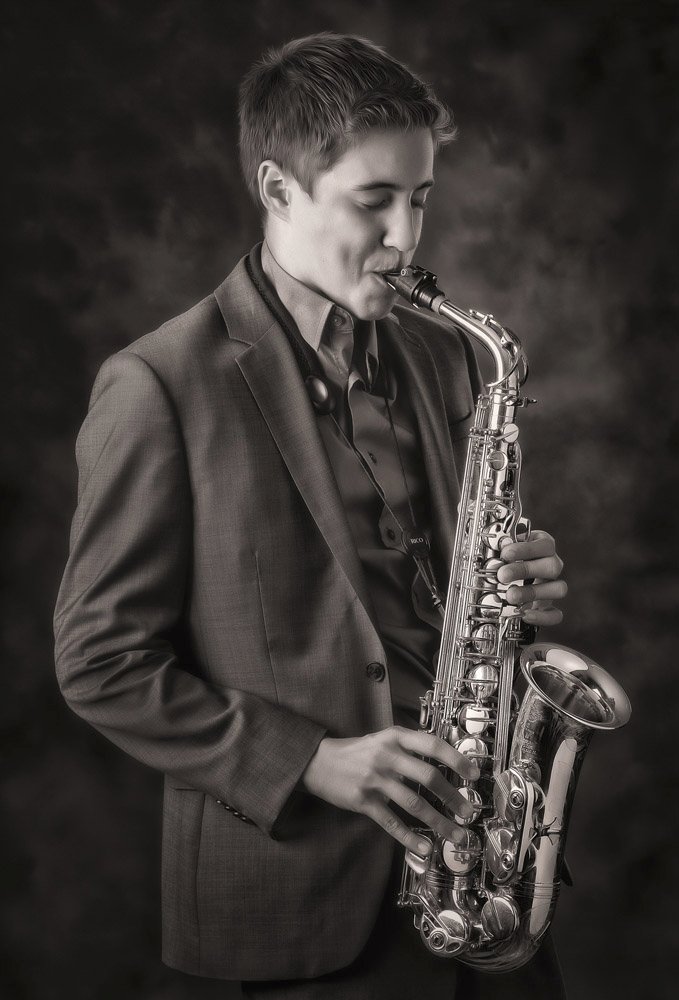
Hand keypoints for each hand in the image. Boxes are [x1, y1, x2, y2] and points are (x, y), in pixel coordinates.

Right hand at [301, 727, 479, 855]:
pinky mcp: (363, 801)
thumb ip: (408, 747)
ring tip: (455, 835)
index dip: (456, 760)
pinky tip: (423, 848)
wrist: (317, 762)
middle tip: (468, 812)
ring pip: (414, 804)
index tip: (473, 775)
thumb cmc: (355, 752)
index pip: (432, 745)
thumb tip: (443, 763)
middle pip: (428, 777)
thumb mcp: (382, 739)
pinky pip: (391, 822)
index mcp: (394, 737)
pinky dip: (409, 838)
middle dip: (453, 797)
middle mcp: (386, 756)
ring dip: (438, 822)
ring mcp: (374, 779)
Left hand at [497, 528, 566, 626]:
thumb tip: (502, 545)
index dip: (526, 549)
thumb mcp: (506, 548)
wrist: (510, 574)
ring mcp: (553, 586)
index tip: (505, 554)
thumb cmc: (509, 557)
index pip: (545, 545)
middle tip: (502, 575)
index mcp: (544, 547)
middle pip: (552, 566)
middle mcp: (552, 565)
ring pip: (558, 589)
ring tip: (510, 595)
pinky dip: (542, 617)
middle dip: (524, 571)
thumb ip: (505, 546)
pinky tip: (525, 614)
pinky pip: (556, 615)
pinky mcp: (549, 606)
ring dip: (532, 593)